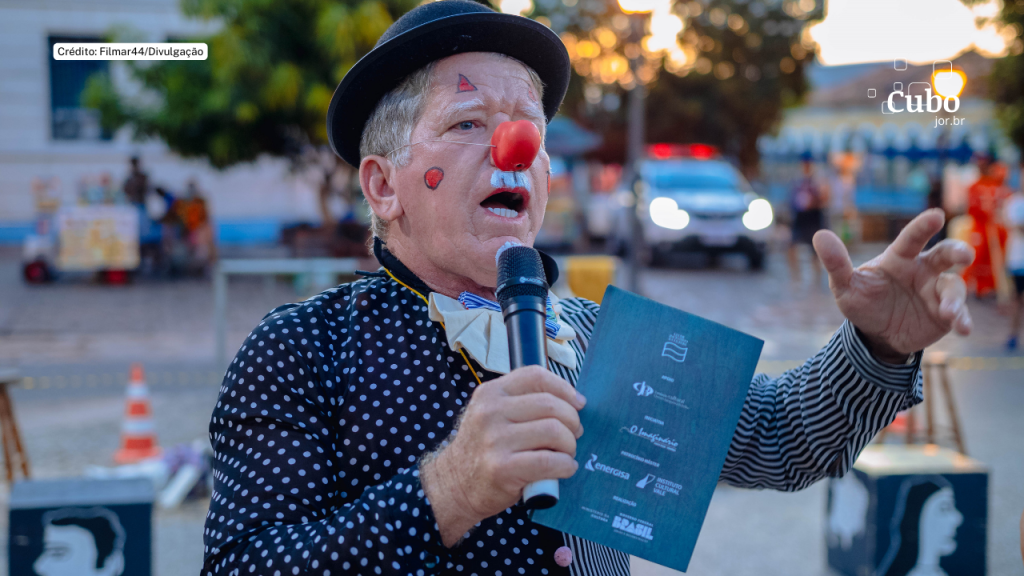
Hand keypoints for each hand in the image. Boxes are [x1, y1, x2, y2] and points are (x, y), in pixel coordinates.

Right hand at [420, 365, 584, 545]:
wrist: (455, 484)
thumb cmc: (484, 449)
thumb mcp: (492, 414)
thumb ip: (523, 403)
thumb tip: (573, 402)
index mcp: (490, 393)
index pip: (536, 376)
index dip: (564, 388)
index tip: (577, 403)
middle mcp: (490, 412)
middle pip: (550, 405)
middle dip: (572, 421)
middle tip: (573, 435)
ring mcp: (494, 440)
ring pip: (554, 431)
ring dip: (570, 445)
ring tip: (566, 453)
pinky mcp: (502, 468)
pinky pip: (549, 461)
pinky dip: (566, 465)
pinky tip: (564, 468)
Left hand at [812, 209, 974, 361]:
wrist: (875, 334)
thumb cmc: (862, 301)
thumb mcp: (845, 286)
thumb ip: (836, 263)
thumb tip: (819, 235)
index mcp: (900, 258)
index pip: (911, 239)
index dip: (923, 227)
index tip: (936, 215)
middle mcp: (923, 270)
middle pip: (945, 254)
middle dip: (957, 251)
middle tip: (964, 255)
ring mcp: (936, 291)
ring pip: (953, 286)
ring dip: (953, 299)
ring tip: (948, 313)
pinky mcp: (945, 313)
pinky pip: (959, 313)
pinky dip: (963, 320)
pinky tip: (962, 329)